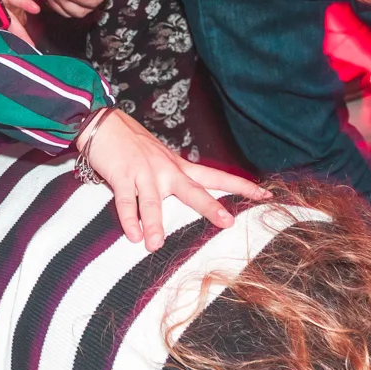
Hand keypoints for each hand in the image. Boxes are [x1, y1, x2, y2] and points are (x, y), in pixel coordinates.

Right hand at [85, 110, 269, 249]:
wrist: (104, 124)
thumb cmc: (133, 144)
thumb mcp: (161, 158)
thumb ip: (174, 177)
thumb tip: (189, 197)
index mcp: (179, 167)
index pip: (217, 177)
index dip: (241, 186)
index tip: (266, 194)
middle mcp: (166, 170)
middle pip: (193, 191)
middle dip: (210, 207)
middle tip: (228, 223)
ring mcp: (144, 173)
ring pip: (151, 202)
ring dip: (154, 224)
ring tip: (156, 245)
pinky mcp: (121, 176)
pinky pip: (125, 201)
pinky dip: (128, 220)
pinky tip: (132, 235)